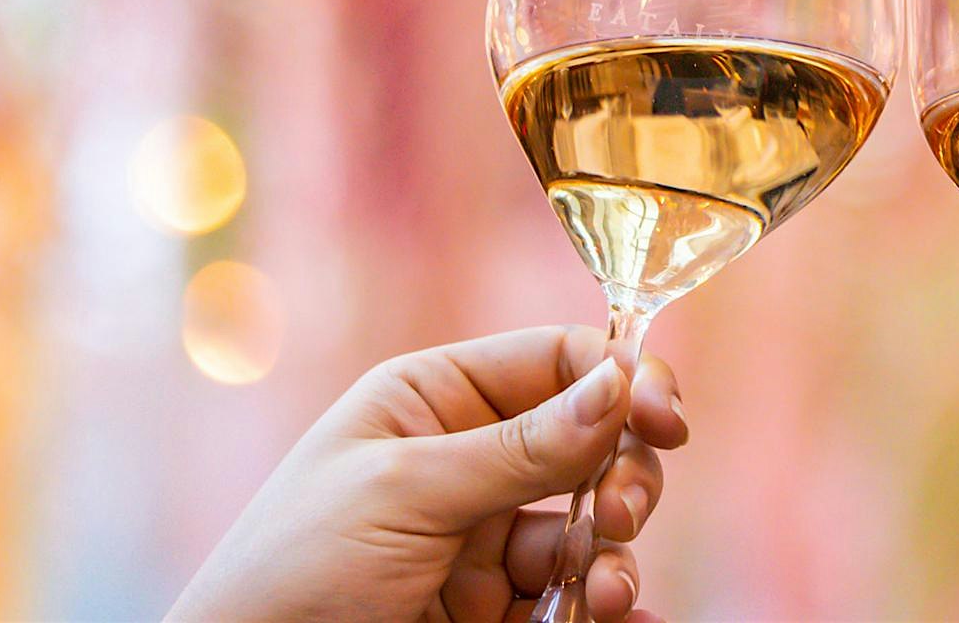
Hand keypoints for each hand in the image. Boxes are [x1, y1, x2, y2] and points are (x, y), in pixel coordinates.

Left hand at [171, 326, 689, 622]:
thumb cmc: (291, 573)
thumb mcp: (404, 493)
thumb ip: (521, 446)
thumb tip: (621, 385)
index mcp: (435, 399)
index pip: (558, 361)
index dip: (622, 379)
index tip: (667, 419)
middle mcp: (469, 458)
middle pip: (595, 441)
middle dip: (625, 473)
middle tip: (620, 515)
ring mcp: (485, 537)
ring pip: (594, 525)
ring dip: (616, 554)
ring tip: (604, 595)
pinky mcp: (494, 608)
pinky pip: (575, 594)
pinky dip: (607, 605)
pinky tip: (618, 617)